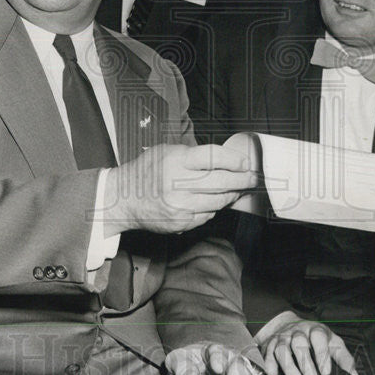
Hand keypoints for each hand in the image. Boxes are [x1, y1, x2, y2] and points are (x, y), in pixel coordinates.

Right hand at [102, 144, 256, 235]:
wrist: (122, 199)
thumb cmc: (146, 171)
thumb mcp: (166, 151)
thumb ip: (194, 154)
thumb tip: (226, 160)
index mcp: (176, 161)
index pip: (213, 157)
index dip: (234, 160)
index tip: (245, 163)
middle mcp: (178, 184)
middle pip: (221, 182)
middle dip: (242, 180)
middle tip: (252, 178)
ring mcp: (180, 206)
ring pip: (218, 202)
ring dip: (231, 195)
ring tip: (238, 189)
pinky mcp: (180, 223)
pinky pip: (207, 216)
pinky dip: (214, 209)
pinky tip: (215, 202)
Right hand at [254, 311, 358, 374]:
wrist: (288, 325)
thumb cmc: (315, 339)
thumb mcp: (332, 343)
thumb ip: (343, 358)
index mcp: (314, 330)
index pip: (318, 336)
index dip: (322, 353)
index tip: (326, 372)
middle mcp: (297, 332)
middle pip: (298, 343)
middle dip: (305, 363)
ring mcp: (282, 338)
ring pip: (281, 350)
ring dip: (289, 368)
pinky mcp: (269, 347)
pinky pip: (267, 359)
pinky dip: (271, 373)